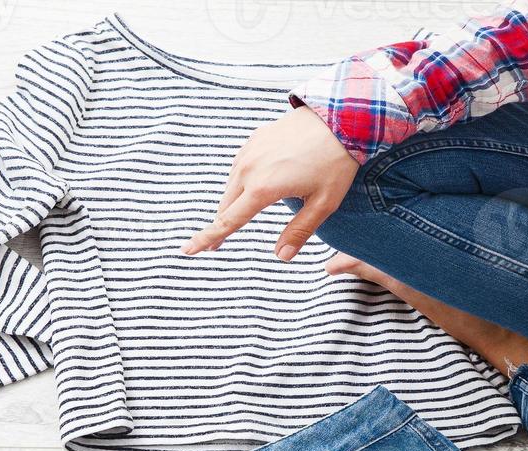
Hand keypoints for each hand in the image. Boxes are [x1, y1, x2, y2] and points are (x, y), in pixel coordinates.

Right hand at [182, 107, 358, 259]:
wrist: (339, 118)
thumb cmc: (335, 163)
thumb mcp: (323, 203)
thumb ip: (299, 232)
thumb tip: (281, 256)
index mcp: (263, 189)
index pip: (228, 221)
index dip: (207, 238)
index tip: (188, 250)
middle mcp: (249, 169)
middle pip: (226, 207)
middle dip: (221, 225)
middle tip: (218, 245)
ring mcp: (249, 152)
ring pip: (231, 187)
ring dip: (234, 203)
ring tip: (248, 212)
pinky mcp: (254, 140)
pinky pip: (240, 167)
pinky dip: (242, 182)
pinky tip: (257, 184)